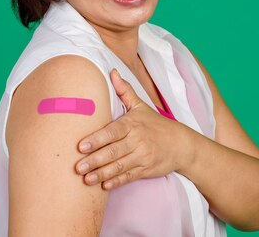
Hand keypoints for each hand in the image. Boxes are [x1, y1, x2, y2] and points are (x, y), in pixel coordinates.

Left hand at [75, 68, 191, 189]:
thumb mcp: (141, 106)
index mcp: (133, 124)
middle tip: (77, 167)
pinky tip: (104, 186)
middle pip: (113, 151)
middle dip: (94, 160)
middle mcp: (138, 140)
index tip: (81, 146)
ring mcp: (142, 156)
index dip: (97, 139)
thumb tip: (112, 72)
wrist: (181, 144)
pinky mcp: (146, 170)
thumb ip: (125, 90)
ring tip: (85, 180)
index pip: (113, 132)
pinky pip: (129, 177)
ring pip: (119, 166)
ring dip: (101, 173)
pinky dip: (117, 182)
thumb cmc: (156, 124)